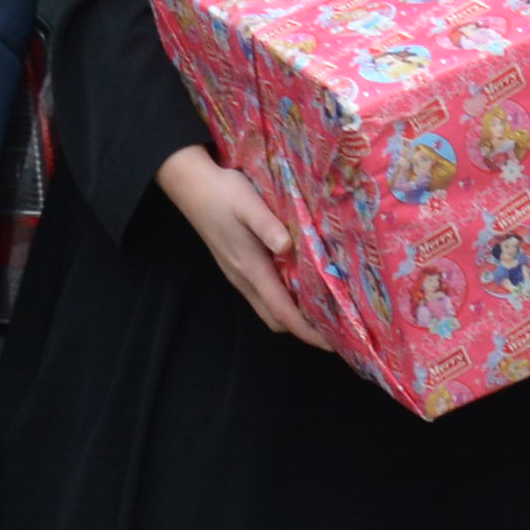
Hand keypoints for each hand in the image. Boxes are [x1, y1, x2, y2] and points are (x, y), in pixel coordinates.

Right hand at [157, 148, 331, 349]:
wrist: (192, 186)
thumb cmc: (224, 193)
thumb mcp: (249, 204)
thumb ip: (268, 226)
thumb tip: (288, 247)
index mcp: (251, 268)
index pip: (282, 312)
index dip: (308, 331)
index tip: (334, 342)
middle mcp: (244, 278)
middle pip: (276, 319)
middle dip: (305, 330)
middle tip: (337, 326)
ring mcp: (238, 275)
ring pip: (268, 309)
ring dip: (294, 316)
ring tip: (324, 310)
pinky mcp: (237, 267)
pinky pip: (263, 295)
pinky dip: (284, 301)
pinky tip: (301, 286)